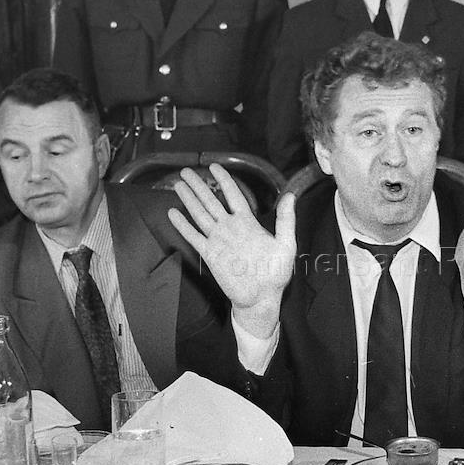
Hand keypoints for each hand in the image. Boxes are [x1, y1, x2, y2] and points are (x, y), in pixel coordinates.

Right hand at [167, 165, 295, 337]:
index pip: (234, 195)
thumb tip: (290, 196)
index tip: (215, 167)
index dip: (224, 180)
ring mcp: (219, 240)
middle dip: (199, 185)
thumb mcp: (286, 244)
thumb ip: (286, 220)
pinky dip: (183, 225)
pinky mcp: (210, 254)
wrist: (262, 297)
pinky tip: (173, 214)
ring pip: (200, 214)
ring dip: (189, 199)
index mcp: (248, 223)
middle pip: (211, 201)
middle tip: (187, 171)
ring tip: (178, 185)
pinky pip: (194, 236)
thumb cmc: (276, 274)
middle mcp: (231, 228)